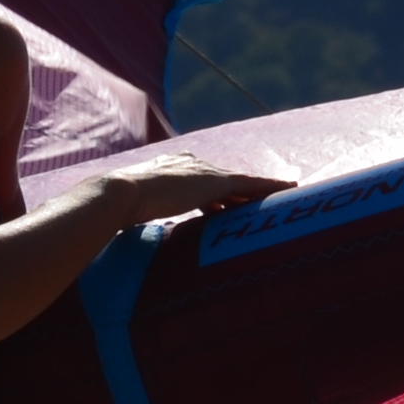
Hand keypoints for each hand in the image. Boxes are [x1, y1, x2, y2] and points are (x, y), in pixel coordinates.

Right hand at [86, 150, 294, 222]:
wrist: (120, 194)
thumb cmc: (115, 210)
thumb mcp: (128, 214)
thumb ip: (134, 221)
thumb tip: (119, 238)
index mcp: (169, 171)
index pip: (199, 186)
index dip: (214, 198)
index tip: (224, 209)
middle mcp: (189, 165)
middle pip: (223, 182)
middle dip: (242, 192)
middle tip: (262, 200)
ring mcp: (202, 172)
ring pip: (241, 182)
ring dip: (263, 189)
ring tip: (285, 193)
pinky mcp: (214, 181)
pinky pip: (252, 184)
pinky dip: (271, 186)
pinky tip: (288, 189)